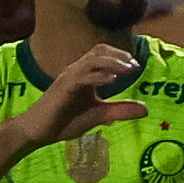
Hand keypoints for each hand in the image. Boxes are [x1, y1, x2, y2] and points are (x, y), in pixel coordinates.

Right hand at [12, 44, 148, 146]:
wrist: (37, 132)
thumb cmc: (64, 121)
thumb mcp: (99, 116)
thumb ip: (120, 111)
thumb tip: (146, 110)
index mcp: (84, 73)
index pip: (103, 53)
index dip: (121, 56)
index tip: (136, 66)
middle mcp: (76, 70)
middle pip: (99, 50)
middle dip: (119, 55)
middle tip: (134, 66)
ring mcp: (68, 78)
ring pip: (92, 60)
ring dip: (112, 62)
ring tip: (128, 70)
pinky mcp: (63, 89)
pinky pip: (82, 76)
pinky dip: (99, 76)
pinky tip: (112, 81)